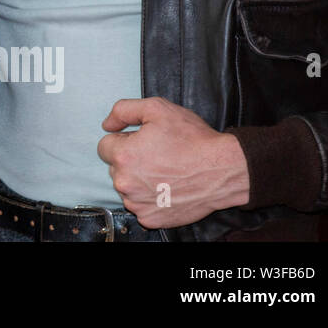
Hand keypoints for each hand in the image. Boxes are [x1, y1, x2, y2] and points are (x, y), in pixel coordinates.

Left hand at [97, 96, 249, 228]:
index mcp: (123, 156)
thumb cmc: (193, 139)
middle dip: (131, 161)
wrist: (223, 169)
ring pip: (127, 188)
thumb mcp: (157, 109)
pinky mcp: (151, 219)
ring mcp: (138, 204)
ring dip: (139, 181)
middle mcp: (126, 183)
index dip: (124, 141)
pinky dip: (151, 199)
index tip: (142, 142)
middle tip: (157, 156)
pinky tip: (168, 188)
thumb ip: (123, 111)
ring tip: (165, 172)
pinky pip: (141, 206)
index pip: (104, 146)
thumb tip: (106, 125)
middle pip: (116, 168)